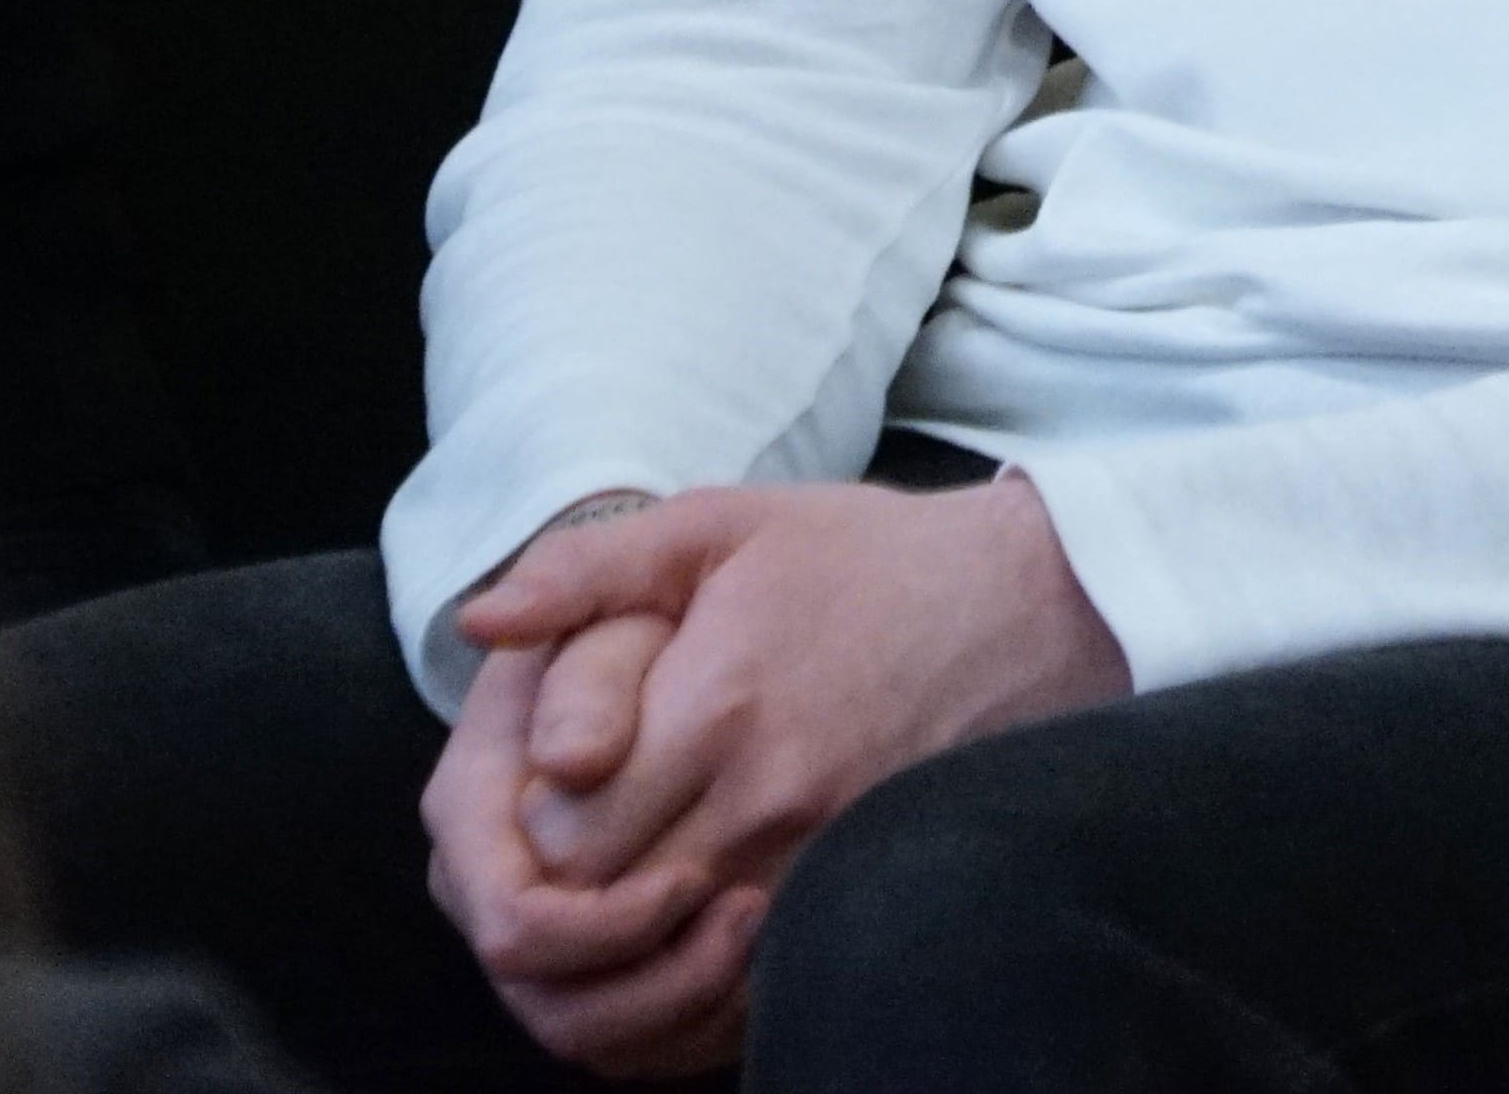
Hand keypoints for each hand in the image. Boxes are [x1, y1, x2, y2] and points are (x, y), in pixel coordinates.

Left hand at [425, 473, 1130, 1063]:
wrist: (1030, 604)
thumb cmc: (864, 559)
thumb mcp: (721, 524)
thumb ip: (587, 567)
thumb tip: (477, 619)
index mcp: (713, 705)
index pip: (558, 835)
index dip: (530, 822)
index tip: (550, 780)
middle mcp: (762, 799)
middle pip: (602, 910)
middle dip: (565, 885)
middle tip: (572, 834)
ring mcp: (815, 857)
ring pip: (667, 962)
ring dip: (626, 935)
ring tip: (625, 874)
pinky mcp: (853, 889)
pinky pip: (743, 984)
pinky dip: (697, 970)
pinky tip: (690, 914)